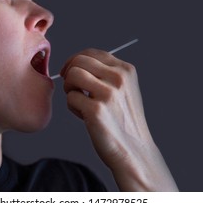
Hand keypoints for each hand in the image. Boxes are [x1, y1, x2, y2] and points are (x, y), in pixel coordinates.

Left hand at [60, 49, 177, 190]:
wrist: (134, 150)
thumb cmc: (123, 121)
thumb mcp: (123, 89)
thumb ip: (106, 73)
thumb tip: (76, 62)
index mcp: (126, 70)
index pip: (92, 53)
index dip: (75, 60)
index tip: (69, 72)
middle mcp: (119, 78)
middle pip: (79, 61)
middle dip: (69, 73)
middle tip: (72, 88)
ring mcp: (108, 93)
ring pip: (72, 75)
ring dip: (69, 88)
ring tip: (79, 101)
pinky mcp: (96, 110)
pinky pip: (70, 97)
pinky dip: (72, 106)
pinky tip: (84, 116)